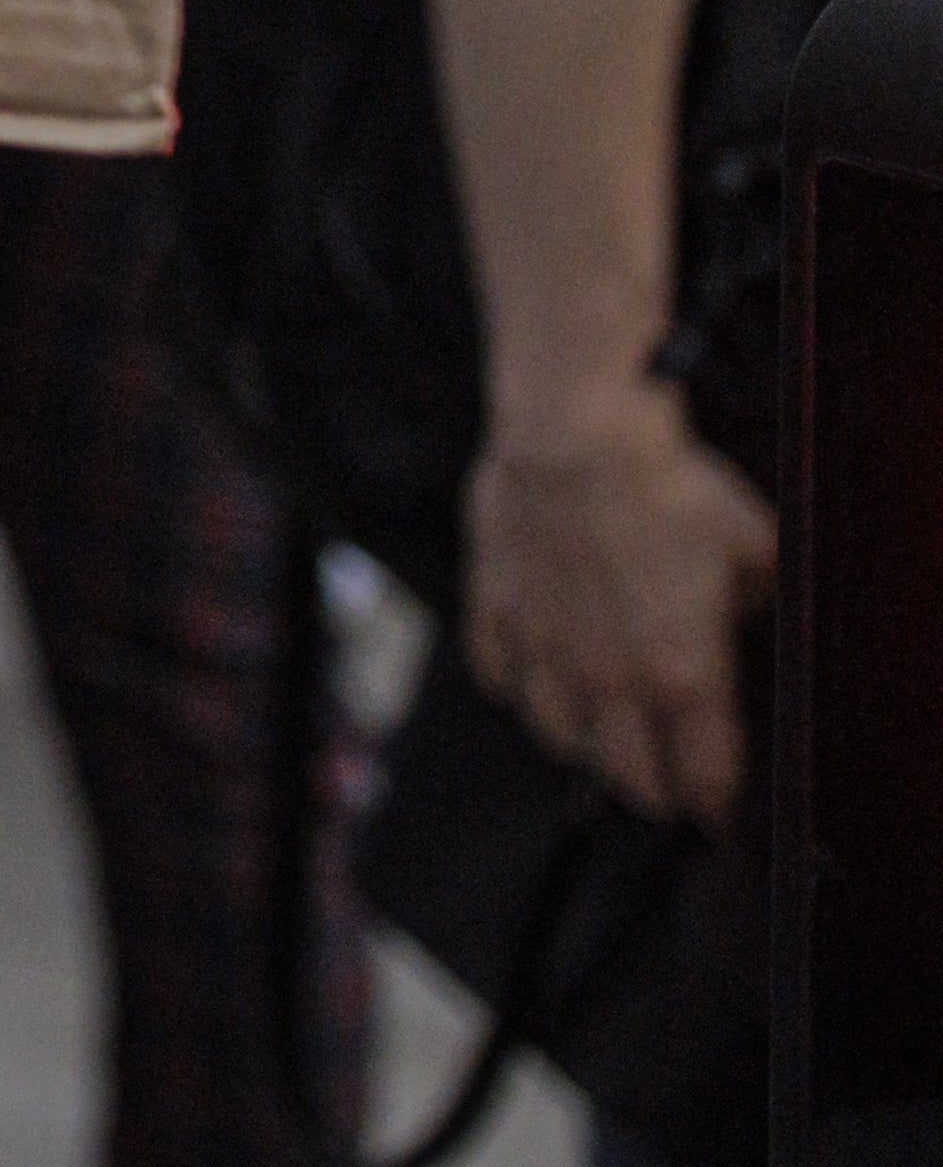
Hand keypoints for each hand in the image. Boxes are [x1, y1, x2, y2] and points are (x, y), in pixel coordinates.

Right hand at [468, 370, 773, 823]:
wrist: (577, 432)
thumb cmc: (670, 485)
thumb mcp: (752, 543)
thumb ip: (755, 596)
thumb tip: (743, 610)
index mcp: (683, 673)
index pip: (706, 773)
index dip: (717, 805)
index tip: (721, 818)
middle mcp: (610, 677)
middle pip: (628, 774)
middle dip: (653, 793)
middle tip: (664, 795)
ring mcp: (545, 646)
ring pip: (557, 732)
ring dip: (582, 747)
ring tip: (597, 744)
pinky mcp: (495, 604)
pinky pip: (496, 671)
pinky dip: (513, 687)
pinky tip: (526, 684)